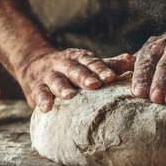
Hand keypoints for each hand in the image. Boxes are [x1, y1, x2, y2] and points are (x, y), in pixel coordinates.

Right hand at [17, 49, 134, 111]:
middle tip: (94, 84)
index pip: (90, 62)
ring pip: (56, 80)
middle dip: (84, 76)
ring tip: (70, 95)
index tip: (110, 77)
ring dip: (62, 87)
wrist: (32, 63)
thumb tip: (132, 60)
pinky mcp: (36, 88)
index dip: (100, 68)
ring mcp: (48, 75)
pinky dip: (42, 100)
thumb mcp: (86, 63)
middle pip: (74, 68)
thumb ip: (108, 64)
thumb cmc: (68, 68)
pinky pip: (39, 93)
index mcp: (78, 58)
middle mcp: (63, 64)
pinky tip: (47, 108)